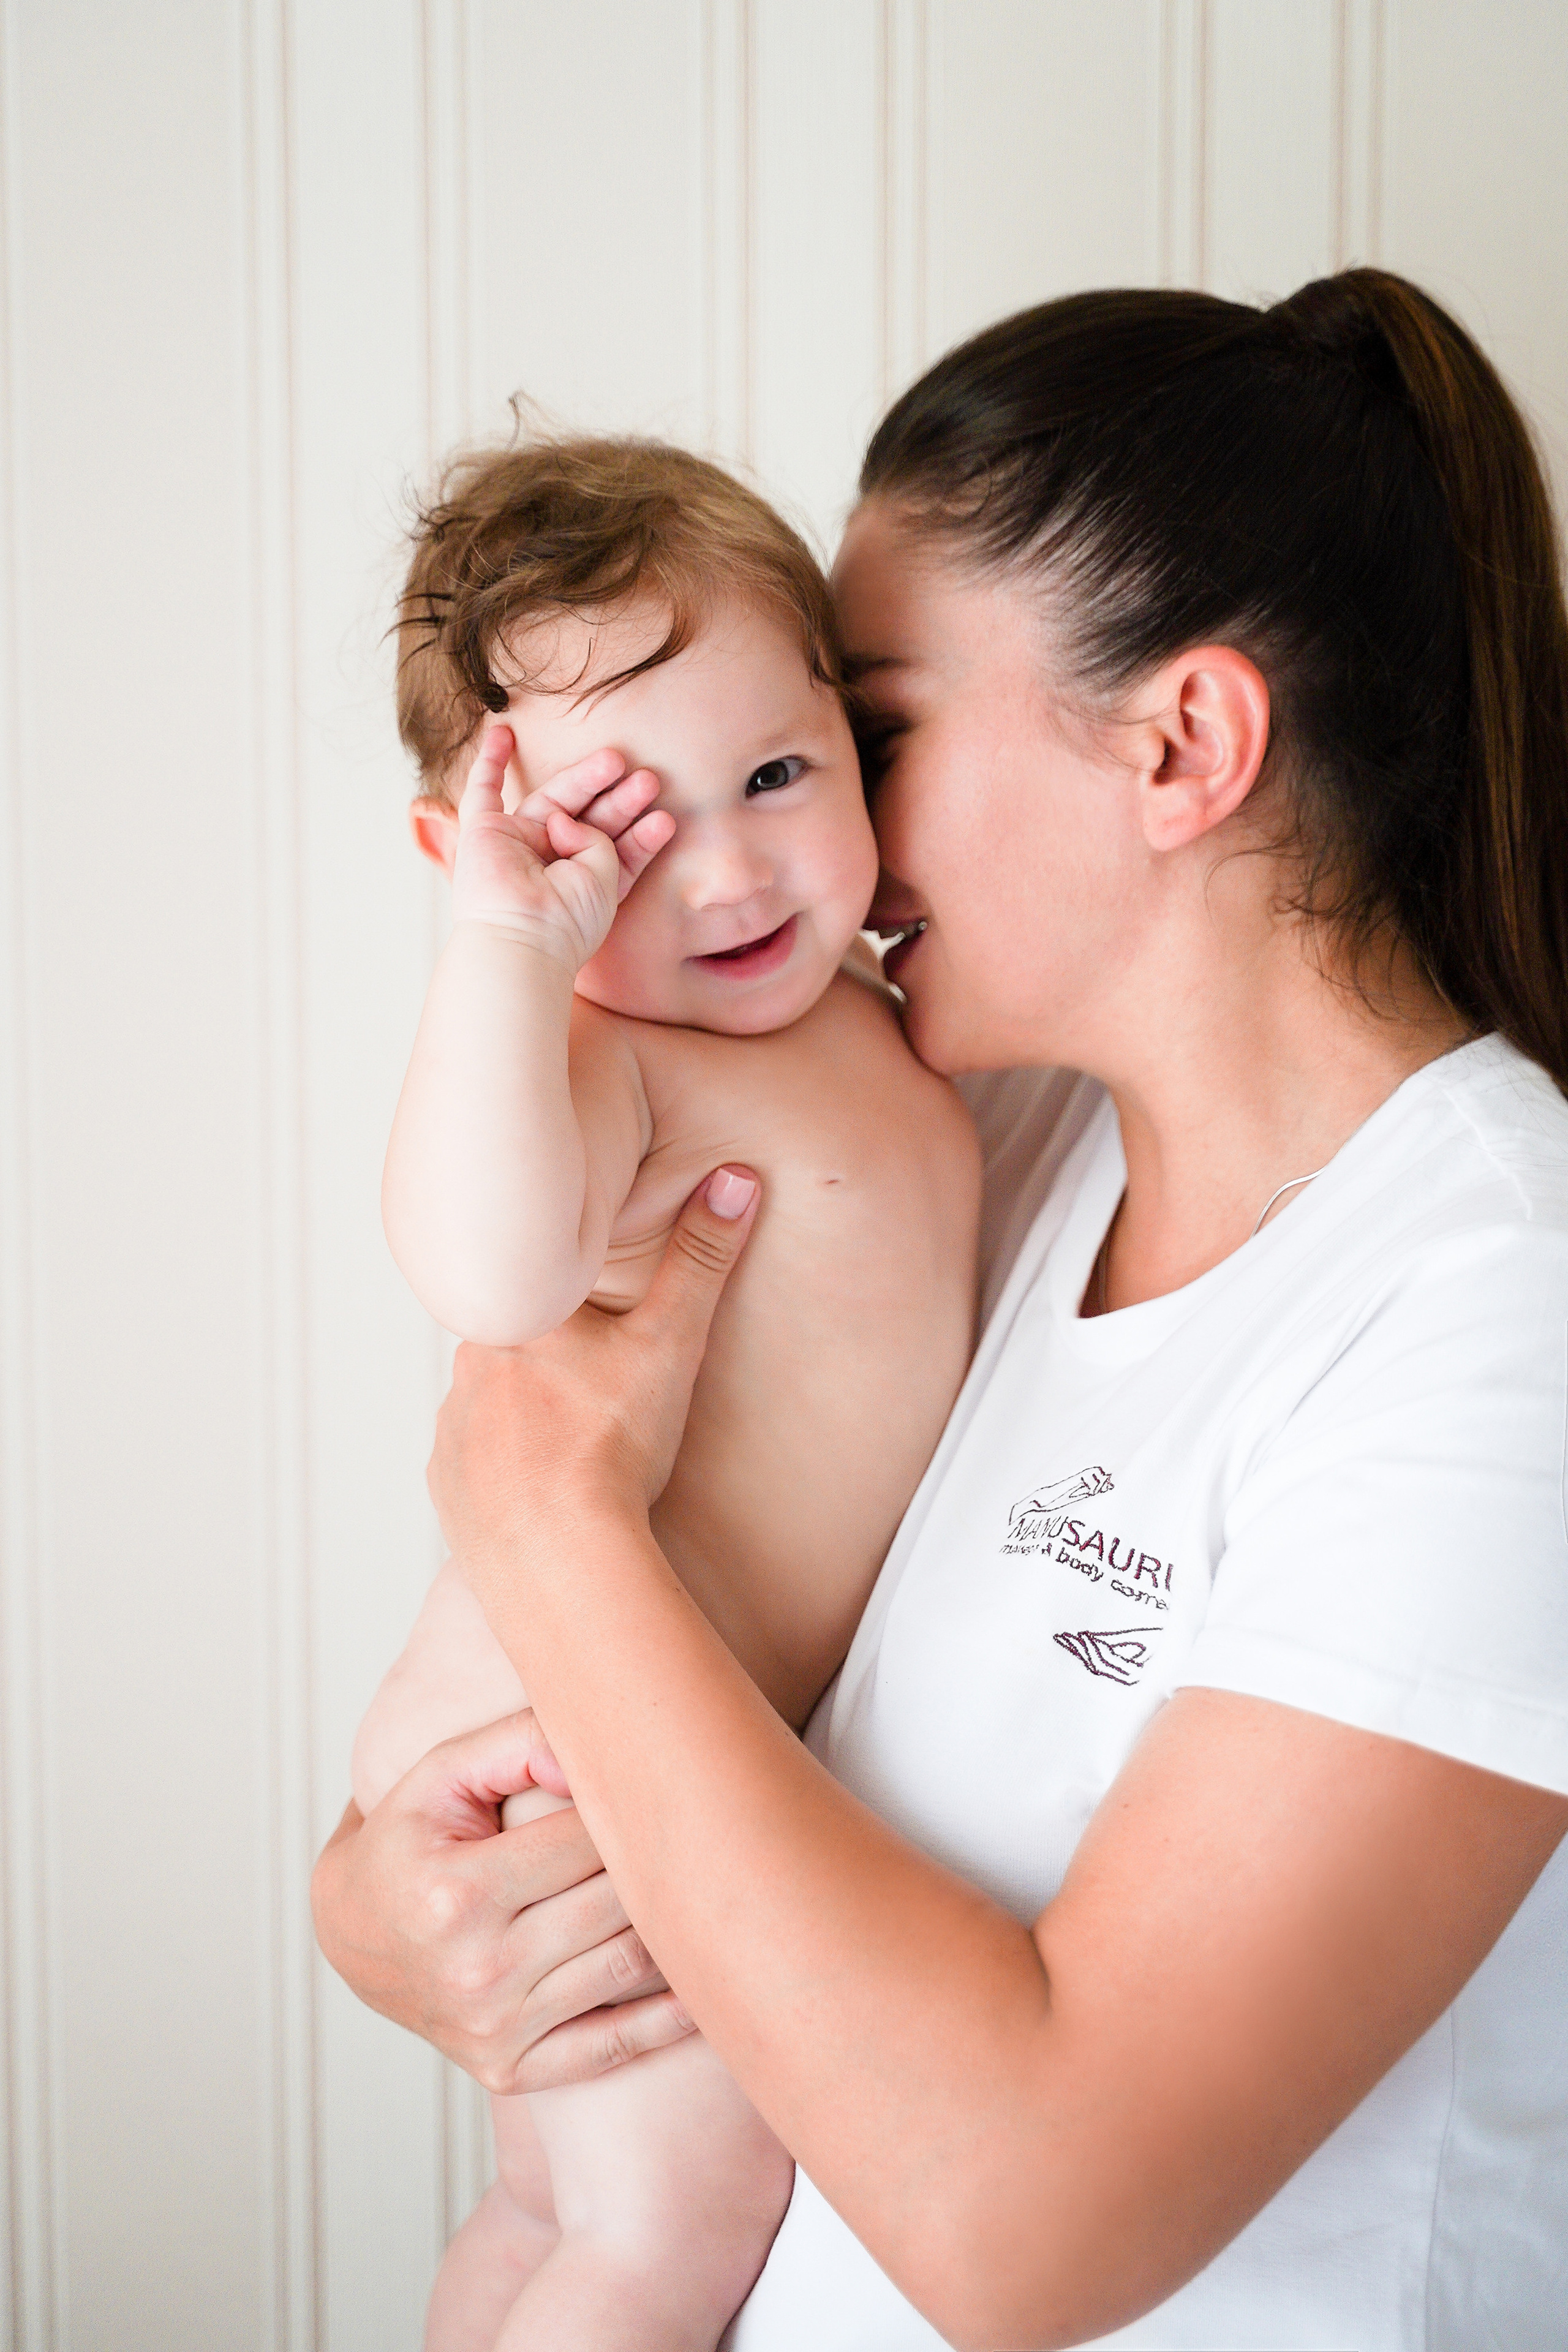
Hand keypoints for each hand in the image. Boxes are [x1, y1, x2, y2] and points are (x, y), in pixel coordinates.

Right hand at [310, 1711, 694, 2090]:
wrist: (351, 1936)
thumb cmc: (408, 1839)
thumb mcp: (441, 1774)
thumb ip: (516, 1745)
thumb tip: (593, 1754)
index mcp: (456, 1893)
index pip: (584, 1839)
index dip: (629, 1804)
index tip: (663, 1780)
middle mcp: (476, 1970)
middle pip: (615, 1902)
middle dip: (663, 1859)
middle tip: (707, 1825)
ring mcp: (496, 2029)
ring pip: (628, 1966)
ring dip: (680, 1926)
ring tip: (715, 1883)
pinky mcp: (511, 2071)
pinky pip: (615, 2046)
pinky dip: (673, 2017)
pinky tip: (709, 1978)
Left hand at [428, 1165, 760, 1603]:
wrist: (561, 1560)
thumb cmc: (612, 1449)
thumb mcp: (669, 1343)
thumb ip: (699, 1261)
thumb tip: (734, 1177)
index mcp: (516, 1319)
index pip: (541, 1286)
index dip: (578, 1299)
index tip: (607, 1321)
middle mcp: (468, 1367)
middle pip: (519, 1346)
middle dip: (559, 1362)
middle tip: (608, 1392)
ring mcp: (450, 1432)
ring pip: (494, 1406)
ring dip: (532, 1419)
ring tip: (584, 1449)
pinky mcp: (446, 1491)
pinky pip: (477, 1467)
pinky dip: (510, 1474)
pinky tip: (550, 1493)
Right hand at [450, 724, 675, 965]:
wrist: (522, 938)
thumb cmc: (569, 920)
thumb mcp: (605, 878)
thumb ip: (599, 840)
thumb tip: (564, 819)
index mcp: (582, 885)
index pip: (614, 850)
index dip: (641, 835)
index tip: (664, 820)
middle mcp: (549, 864)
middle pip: (589, 818)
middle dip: (619, 800)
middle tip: (647, 779)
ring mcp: (516, 846)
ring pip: (555, 800)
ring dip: (585, 778)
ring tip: (616, 759)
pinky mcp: (483, 834)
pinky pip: (482, 790)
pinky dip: (491, 761)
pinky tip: (503, 731)